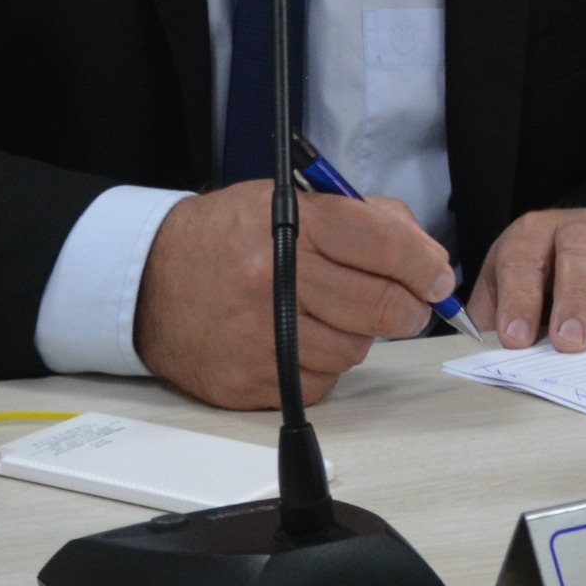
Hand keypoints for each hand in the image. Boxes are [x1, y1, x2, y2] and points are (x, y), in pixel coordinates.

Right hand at [133, 183, 452, 409]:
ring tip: (337, 315)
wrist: (148, 281)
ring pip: (356, 349)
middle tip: (412, 306)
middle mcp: (274, 278)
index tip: (437, 278)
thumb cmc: (230, 238)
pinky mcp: (248, 380)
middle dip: (411, 309)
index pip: (385, 247)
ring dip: (362, 336)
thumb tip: (428, 257)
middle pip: (381, 307)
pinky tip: (304, 340)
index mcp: (290, 225)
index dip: (425, 267)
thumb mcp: (291, 203)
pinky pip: (321, 382)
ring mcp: (260, 334)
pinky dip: (325, 365)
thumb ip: (367, 218)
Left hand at [470, 208, 585, 353]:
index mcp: (533, 236)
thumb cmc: (540, 294)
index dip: (519, 298)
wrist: (579, 269)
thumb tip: (489, 355)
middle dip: (577, 295)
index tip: (518, 339)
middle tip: (572, 341)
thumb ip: (498, 324)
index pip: (523, 259)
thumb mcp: (505, 304)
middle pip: (583, 246)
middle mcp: (583, 228)